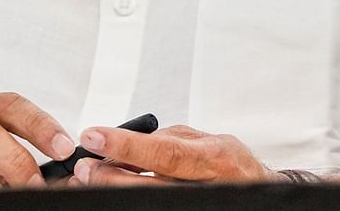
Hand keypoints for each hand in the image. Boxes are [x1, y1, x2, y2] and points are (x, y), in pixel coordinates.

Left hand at [71, 124, 275, 185]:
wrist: (255, 191)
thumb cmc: (228, 164)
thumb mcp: (206, 142)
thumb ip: (170, 140)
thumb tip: (128, 143)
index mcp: (213, 158)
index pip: (164, 152)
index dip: (125, 145)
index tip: (94, 136)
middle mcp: (204, 186)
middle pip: (145, 186)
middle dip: (108, 175)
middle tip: (84, 165)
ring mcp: (193, 204)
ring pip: (142, 200)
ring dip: (111, 187)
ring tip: (93, 175)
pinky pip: (148, 206)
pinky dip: (126, 196)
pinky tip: (115, 187)